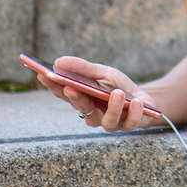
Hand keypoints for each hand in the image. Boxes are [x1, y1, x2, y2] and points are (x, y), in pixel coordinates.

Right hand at [36, 56, 158, 131]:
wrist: (144, 99)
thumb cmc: (118, 86)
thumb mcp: (103, 72)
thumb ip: (83, 68)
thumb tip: (58, 61)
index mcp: (83, 100)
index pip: (63, 94)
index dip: (52, 85)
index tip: (42, 74)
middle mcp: (93, 114)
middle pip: (82, 108)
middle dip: (76, 98)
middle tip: (71, 86)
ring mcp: (110, 122)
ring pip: (107, 120)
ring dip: (113, 107)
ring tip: (118, 93)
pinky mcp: (129, 125)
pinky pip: (130, 122)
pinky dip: (135, 112)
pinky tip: (138, 102)